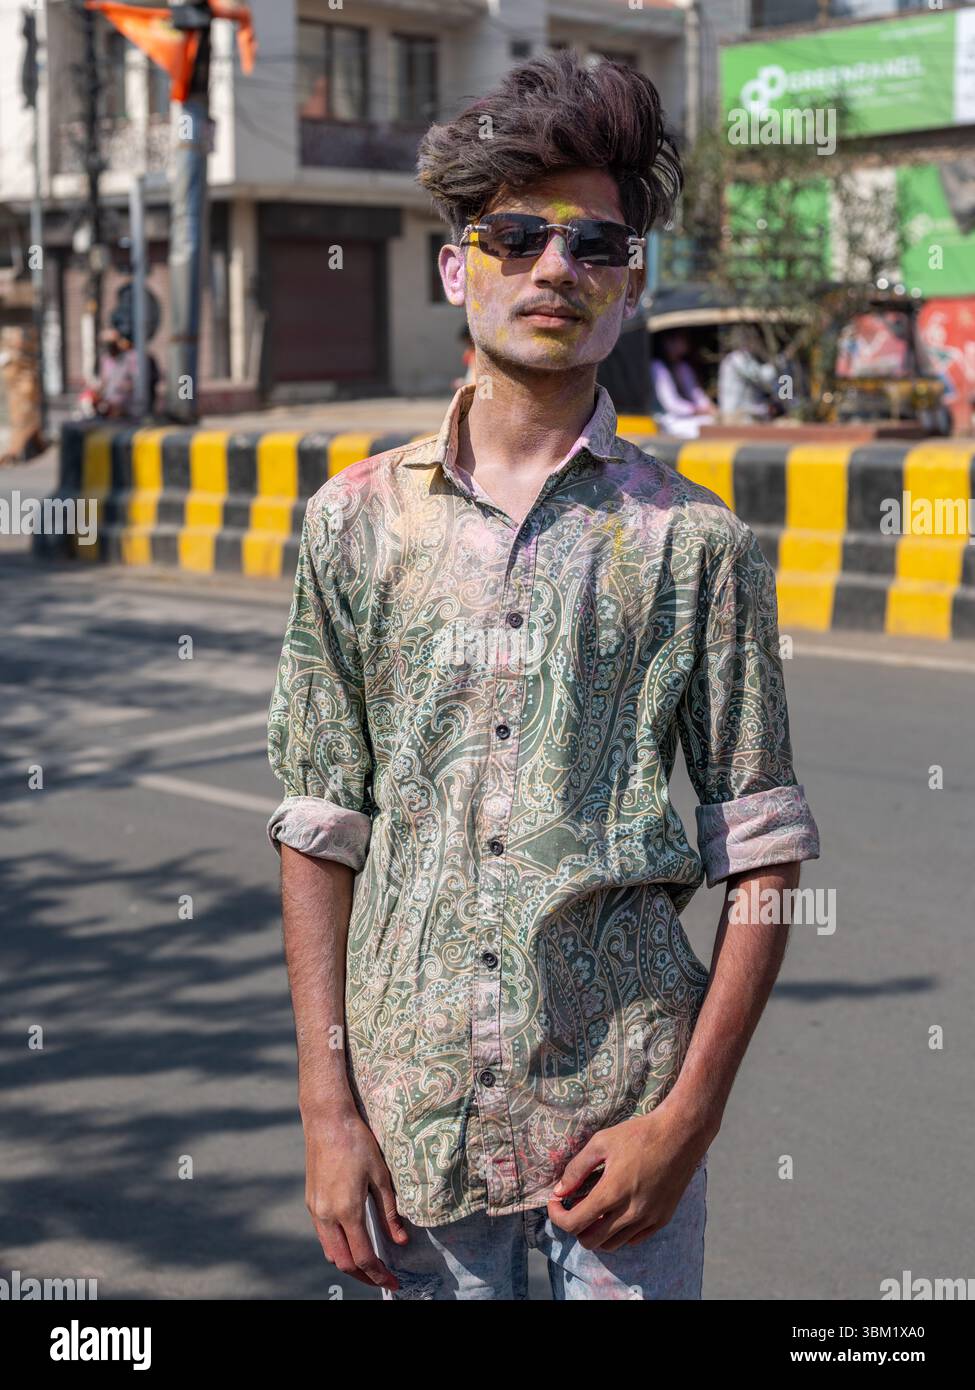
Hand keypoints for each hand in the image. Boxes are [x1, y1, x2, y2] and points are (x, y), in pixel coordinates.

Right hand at [302, 1100, 407, 1289]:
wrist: (327, 1120)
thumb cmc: (357, 1142)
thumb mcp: (380, 1176)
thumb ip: (390, 1212)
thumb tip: (401, 1240)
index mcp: (346, 1210)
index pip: (363, 1257)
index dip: (379, 1275)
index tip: (393, 1283)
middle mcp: (326, 1215)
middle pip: (343, 1262)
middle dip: (363, 1276)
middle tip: (382, 1279)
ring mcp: (315, 1210)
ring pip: (330, 1251)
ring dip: (348, 1263)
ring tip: (369, 1264)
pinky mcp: (311, 1202)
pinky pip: (323, 1236)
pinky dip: (338, 1247)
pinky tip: (352, 1241)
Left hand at [547, 1105, 708, 1252]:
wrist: (680, 1135)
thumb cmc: (639, 1134)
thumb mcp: (602, 1142)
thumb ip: (577, 1168)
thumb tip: (560, 1191)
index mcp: (612, 1192)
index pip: (574, 1223)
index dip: (557, 1216)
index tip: (556, 1202)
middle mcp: (630, 1212)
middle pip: (590, 1241)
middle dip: (576, 1227)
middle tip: (575, 1206)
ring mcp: (648, 1219)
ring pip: (611, 1244)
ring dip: (597, 1232)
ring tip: (596, 1210)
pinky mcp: (662, 1220)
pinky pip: (633, 1240)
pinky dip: (619, 1232)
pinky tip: (617, 1212)